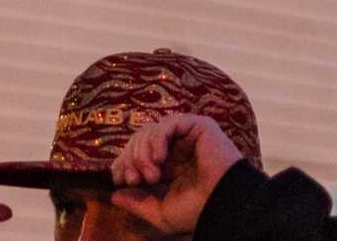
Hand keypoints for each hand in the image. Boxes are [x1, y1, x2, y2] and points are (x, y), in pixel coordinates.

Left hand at [106, 112, 244, 233]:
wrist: (221, 203)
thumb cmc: (196, 210)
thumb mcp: (159, 212)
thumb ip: (138, 203)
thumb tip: (114, 195)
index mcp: (169, 168)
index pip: (136, 154)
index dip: (123, 163)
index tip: (122, 181)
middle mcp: (177, 149)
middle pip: (139, 140)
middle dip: (131, 158)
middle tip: (136, 178)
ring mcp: (187, 136)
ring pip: (150, 130)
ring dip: (143, 152)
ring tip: (152, 174)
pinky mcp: (198, 126)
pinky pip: (168, 123)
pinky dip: (157, 139)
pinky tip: (159, 158)